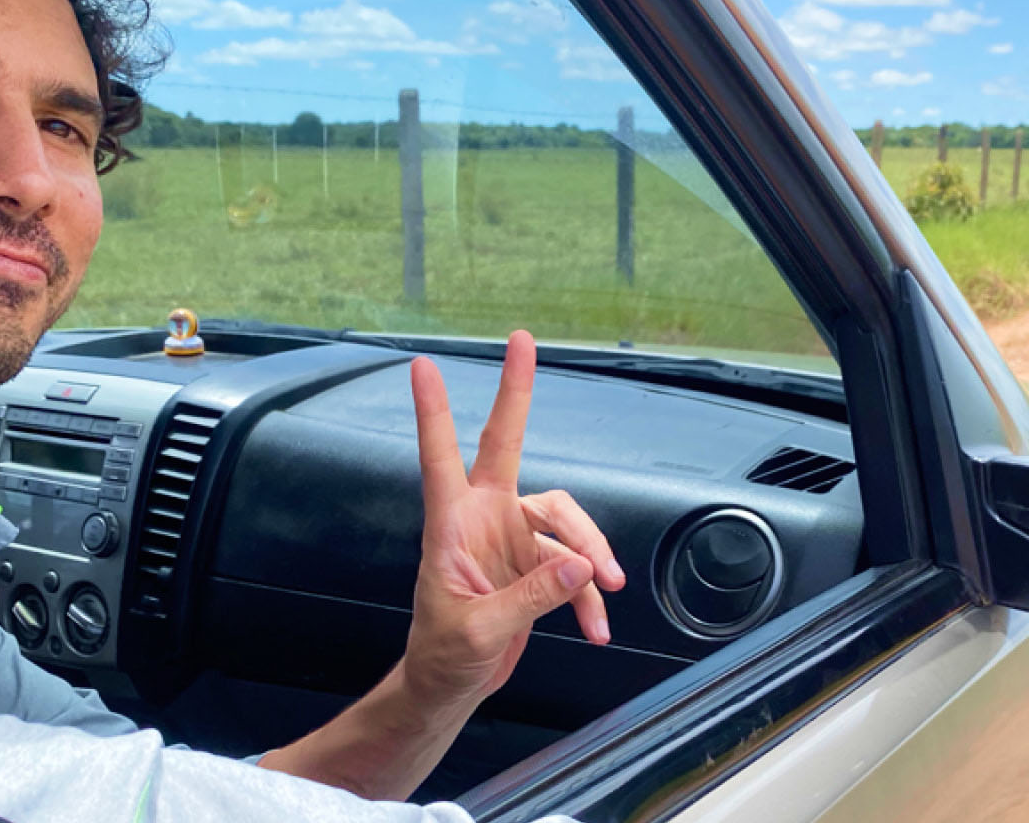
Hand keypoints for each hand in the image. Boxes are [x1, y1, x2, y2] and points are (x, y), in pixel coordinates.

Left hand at [401, 330, 626, 706]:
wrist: (452, 686)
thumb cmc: (443, 656)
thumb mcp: (479, 632)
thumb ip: (529, 598)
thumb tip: (581, 567)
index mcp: (452, 526)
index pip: (440, 458)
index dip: (434, 413)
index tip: (422, 366)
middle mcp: (484, 519)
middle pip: (510, 446)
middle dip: (516, 393)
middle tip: (523, 341)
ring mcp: (512, 539)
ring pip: (565, 520)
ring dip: (591, 554)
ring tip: (606, 592)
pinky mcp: (537, 567)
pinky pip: (576, 569)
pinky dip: (590, 598)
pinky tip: (596, 628)